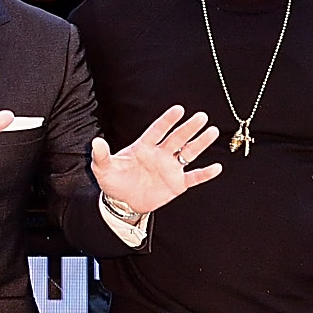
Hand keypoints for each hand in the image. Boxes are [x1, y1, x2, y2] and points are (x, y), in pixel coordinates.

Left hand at [89, 105, 223, 214]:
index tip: (178, 110)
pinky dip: (205, 174)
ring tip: (213, 132)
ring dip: (201, 143)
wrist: (122, 202)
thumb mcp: (103, 169)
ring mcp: (170, 168)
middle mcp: (160, 154)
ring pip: (189, 153)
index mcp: (144, 147)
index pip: (158, 130)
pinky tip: (217, 167)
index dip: (167, 120)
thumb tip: (96, 142)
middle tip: (201, 117)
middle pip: (177, 138)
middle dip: (189, 128)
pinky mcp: (177, 184)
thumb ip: (102, 155)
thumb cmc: (114, 182)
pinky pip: (194, 177)